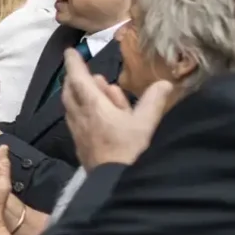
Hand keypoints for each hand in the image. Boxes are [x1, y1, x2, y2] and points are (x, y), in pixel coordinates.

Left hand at [64, 53, 172, 167]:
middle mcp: (80, 116)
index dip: (74, 63)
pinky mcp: (81, 144)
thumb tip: (164, 83)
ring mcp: (78, 131)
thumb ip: (154, 100)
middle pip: (71, 91)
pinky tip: (95, 114)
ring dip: (80, 94)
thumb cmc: (129, 150)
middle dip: (75, 78)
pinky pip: (78, 120)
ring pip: (73, 106)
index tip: (70, 51)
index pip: (79, 78)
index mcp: (93, 106)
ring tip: (94, 88)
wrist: (114, 182)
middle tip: (81, 70)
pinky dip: (84, 110)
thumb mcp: (146, 123)